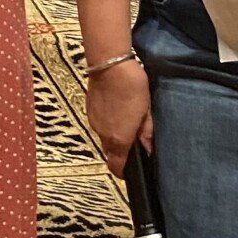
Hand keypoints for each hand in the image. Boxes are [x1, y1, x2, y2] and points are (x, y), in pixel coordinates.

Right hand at [85, 58, 151, 177]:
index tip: (130, 170)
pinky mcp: (89, 110)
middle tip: (134, 138)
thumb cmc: (133, 87)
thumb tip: (148, 150)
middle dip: (120, 150)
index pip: (116, 166)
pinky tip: (116, 108)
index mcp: (119, 139)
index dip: (123, 172)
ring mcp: (94, 122)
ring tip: (126, 119)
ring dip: (114, 134)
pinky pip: (99, 124)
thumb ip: (146, 133)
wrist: (110, 65)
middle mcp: (103, 134)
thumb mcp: (146, 111)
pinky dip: (107, 122)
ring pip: (104, 137)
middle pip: (110, 152)